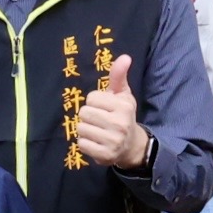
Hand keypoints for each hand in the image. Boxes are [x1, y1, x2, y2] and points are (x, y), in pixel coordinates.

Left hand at [73, 54, 152, 168]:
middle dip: (89, 115)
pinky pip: (81, 144)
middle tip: (100, 120)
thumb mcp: (123, 94)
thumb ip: (119, 76)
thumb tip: (125, 57)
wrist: (131, 146)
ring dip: (86, 129)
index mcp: (124, 106)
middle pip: (84, 112)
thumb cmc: (123, 115)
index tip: (105, 108)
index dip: (95, 102)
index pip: (92, 98)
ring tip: (98, 131)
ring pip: (80, 128)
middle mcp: (120, 123)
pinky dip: (85, 143)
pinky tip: (96, 142)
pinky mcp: (104, 155)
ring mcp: (112, 141)